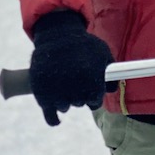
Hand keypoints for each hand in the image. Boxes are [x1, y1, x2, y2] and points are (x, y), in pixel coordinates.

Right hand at [29, 10, 115, 125]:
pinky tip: (57, 118)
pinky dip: (54, 119)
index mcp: (91, 82)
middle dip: (79, 94)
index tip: (89, 87)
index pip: (95, 102)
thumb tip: (113, 89)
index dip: (93, 95)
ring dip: (65, 98)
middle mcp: (75, 90)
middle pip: (79, 103)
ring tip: (62, 80)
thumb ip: (111, 73)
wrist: (55, 35)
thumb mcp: (102, 52)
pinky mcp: (42, 95)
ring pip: (65, 107)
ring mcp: (57, 94)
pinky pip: (51, 118)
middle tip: (74, 79)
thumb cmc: (82, 43)